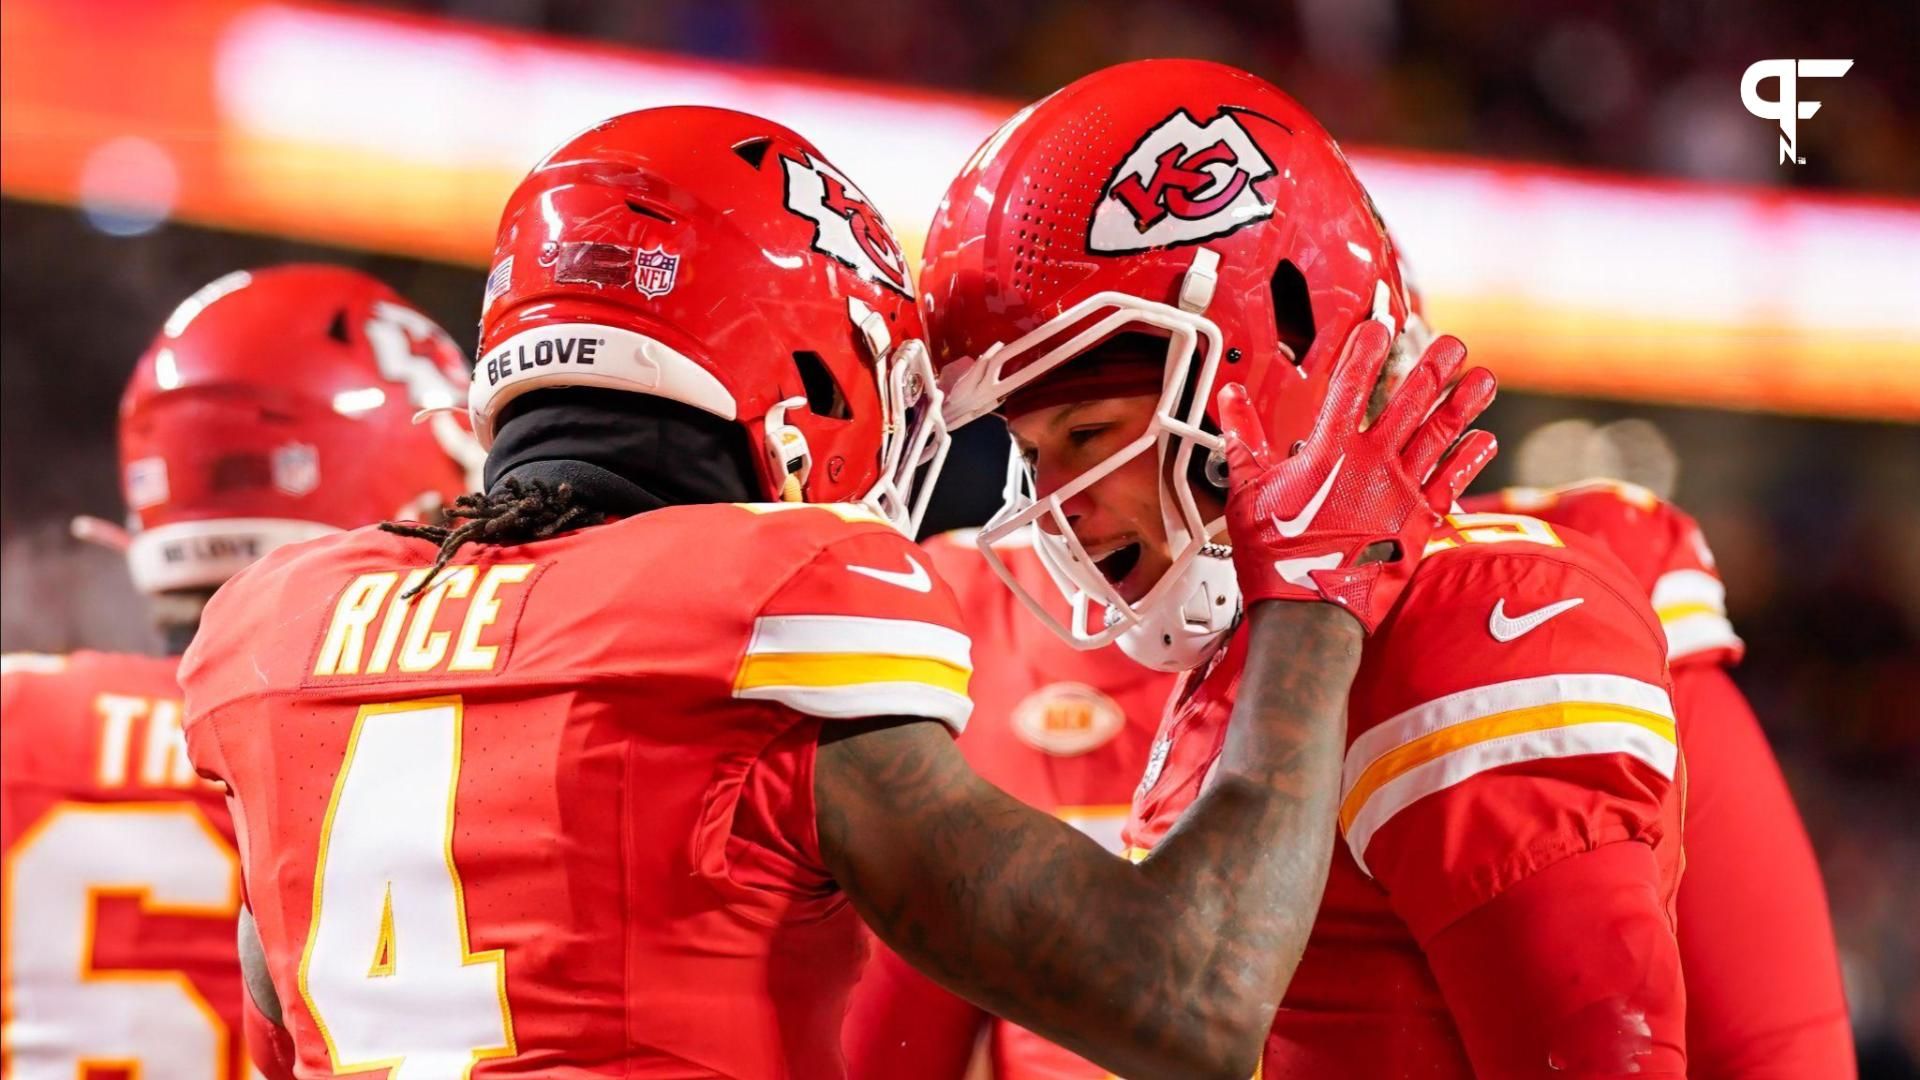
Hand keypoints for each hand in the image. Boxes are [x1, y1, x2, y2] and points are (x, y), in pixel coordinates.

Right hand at [1216, 321, 1497, 632]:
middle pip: (1409, 404)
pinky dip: (1469, 460)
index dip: (1365, 350)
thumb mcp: (1248, 492)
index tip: (1378, 325)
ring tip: (1482, 378)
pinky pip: (1451, 483)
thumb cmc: (1275, 560)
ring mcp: (1400, 495)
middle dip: (1432, 368)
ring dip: (1462, 405)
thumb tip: (1231, 400)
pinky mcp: (1418, 525)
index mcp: (1328, 453)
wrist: (1309, 618)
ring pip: (1439, 438)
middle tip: (1451, 344)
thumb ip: (1243, 439)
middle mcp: (1371, 467)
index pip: (1350, 385)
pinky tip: (1484, 439)